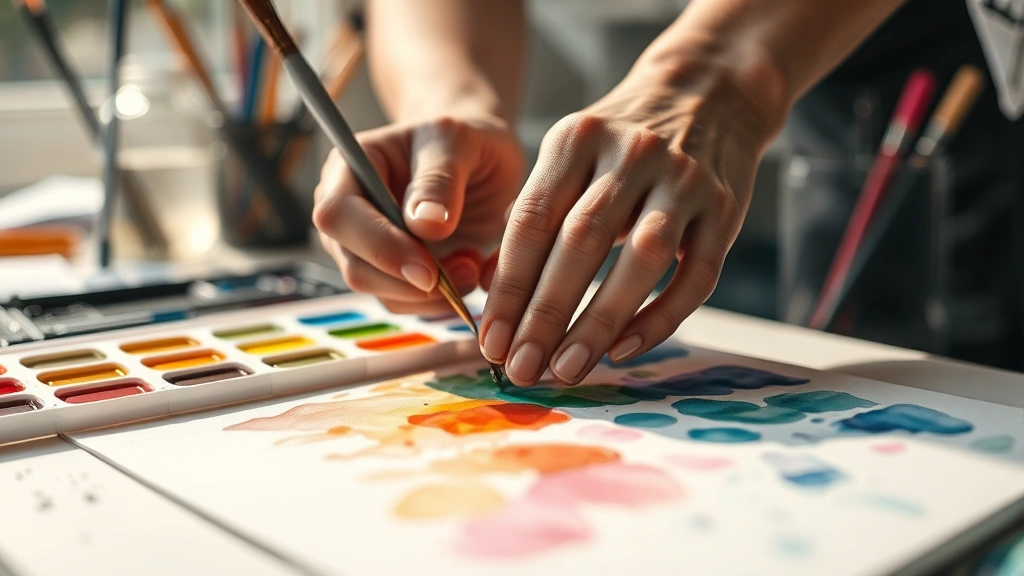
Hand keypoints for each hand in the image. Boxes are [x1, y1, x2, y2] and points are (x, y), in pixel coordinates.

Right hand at [313, 114, 523, 315]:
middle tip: (467, 268)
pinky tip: (469, 268)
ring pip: (381, 292)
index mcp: (349, 167)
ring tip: (474, 262)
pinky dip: (440, 299)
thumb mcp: (459, 142)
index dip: (379, 247)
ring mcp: (366, 247)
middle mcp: (348, 212)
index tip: (429, 269)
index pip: (338, 216)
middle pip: (354, 265)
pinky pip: (406, 302)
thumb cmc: (465, 143)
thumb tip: (425, 225)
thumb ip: (441, 178)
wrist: (481, 162)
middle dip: (410, 281)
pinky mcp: (392, 273)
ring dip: (431, 294)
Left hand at [480, 59, 783, 385]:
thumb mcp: (571, 156)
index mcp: (578, 139)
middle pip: (581, 241)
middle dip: (545, 313)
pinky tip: (625, 350)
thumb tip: (494, 292)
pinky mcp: (725, 208)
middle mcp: (632, 153)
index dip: (508, 286)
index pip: (533, 220)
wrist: (710, 93)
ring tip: (566, 369)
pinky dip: (661, 318)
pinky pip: (696, 274)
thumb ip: (535, 215)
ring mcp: (684, 180)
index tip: (490, 340)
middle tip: (521, 368)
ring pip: (642, 258)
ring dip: (599, 321)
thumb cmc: (622, 144)